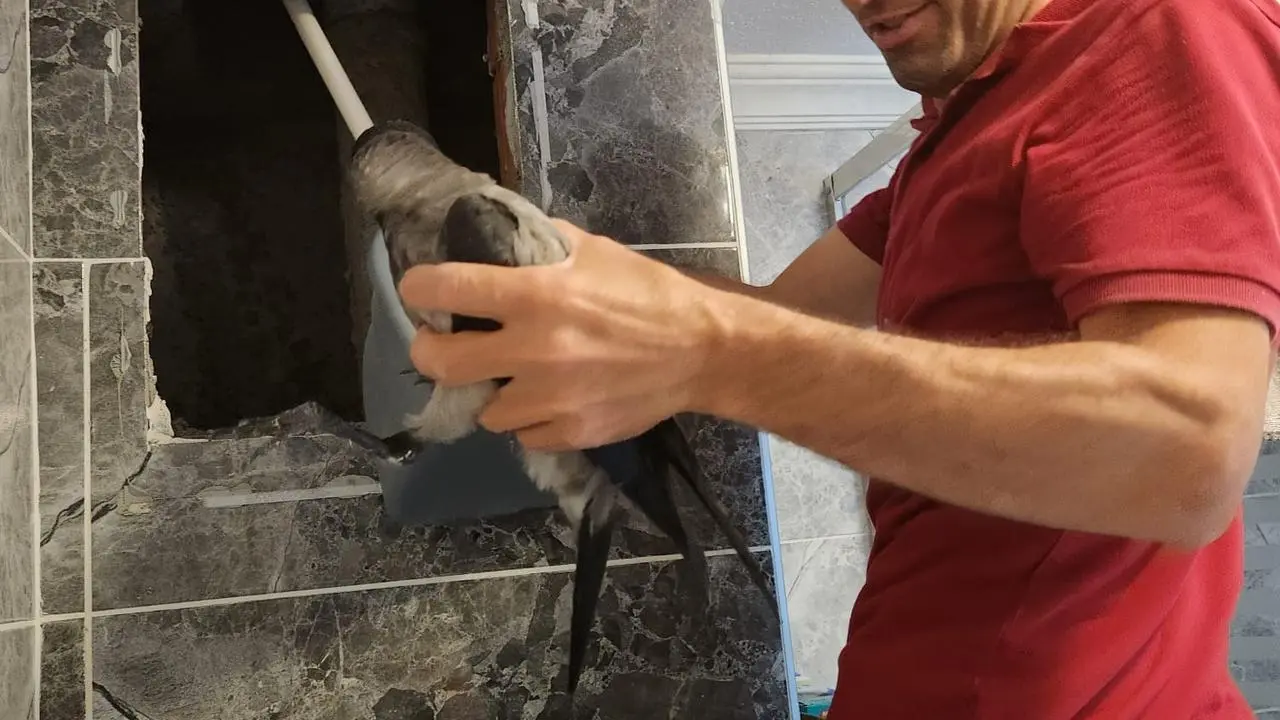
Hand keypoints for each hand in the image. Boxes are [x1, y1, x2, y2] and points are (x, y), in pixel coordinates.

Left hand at [397, 219, 727, 449]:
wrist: (703, 349)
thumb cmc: (648, 292)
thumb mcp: (594, 251)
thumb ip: (542, 245)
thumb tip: (499, 238)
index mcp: (536, 295)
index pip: (448, 288)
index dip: (419, 287)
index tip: (418, 290)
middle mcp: (533, 350)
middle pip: (441, 362)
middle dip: (430, 350)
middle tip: (441, 343)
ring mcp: (550, 399)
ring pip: (484, 410)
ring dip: (492, 392)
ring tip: (513, 378)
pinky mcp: (571, 433)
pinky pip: (525, 435)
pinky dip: (531, 421)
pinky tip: (550, 401)